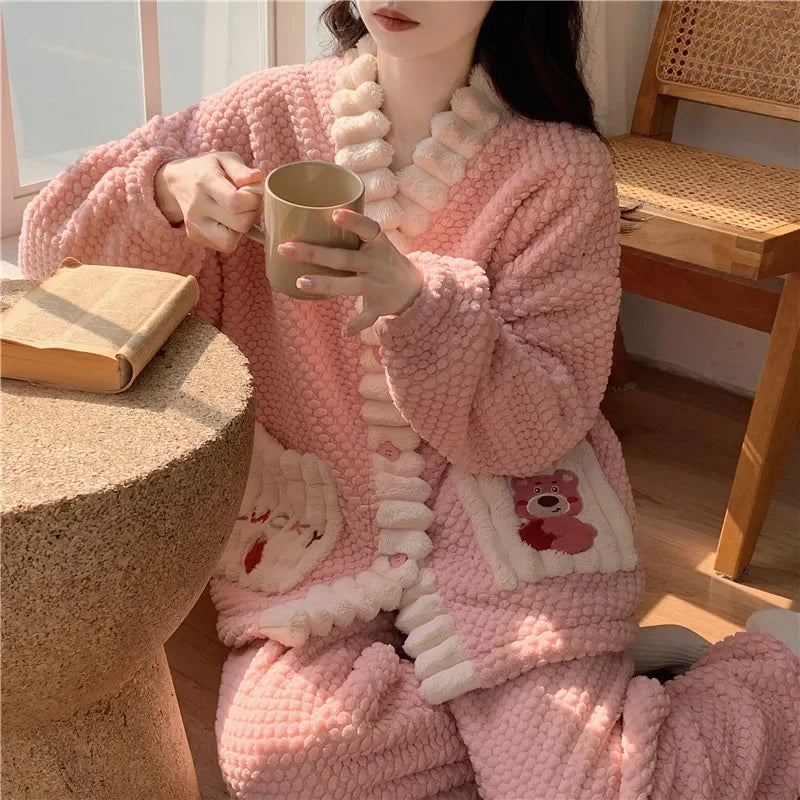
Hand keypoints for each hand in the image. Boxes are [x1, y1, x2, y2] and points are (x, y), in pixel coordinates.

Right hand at [154, 151, 262, 252]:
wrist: (178, 182)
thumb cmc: (207, 169)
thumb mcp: (224, 159)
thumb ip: (241, 169)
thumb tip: (257, 178)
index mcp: (205, 182)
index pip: (236, 202)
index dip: (253, 200)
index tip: (252, 191)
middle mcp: (197, 206)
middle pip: (240, 224)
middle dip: (252, 214)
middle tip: (247, 203)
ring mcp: (194, 225)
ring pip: (231, 241)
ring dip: (241, 229)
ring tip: (237, 214)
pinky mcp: (194, 237)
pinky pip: (224, 246)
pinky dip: (232, 235)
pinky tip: (227, 221)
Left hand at [278, 209, 422, 334]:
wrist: (412, 288)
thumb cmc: (382, 258)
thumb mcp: (375, 242)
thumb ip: (352, 233)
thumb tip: (306, 218)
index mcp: (378, 244)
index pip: (368, 228)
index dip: (353, 221)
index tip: (334, 214)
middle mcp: (377, 264)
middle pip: (344, 258)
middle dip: (315, 254)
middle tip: (285, 248)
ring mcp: (377, 286)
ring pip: (350, 286)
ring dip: (326, 284)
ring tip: (300, 282)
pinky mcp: (379, 307)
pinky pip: (366, 317)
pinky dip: (356, 325)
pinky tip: (344, 332)